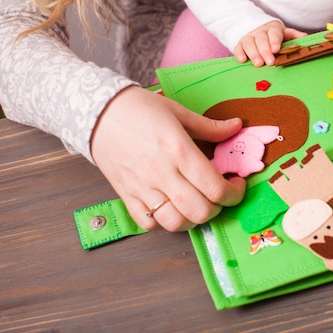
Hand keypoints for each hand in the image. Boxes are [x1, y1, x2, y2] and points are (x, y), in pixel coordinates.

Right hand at [90, 86, 245, 231]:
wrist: (96, 111)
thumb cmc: (138, 108)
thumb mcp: (178, 111)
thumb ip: (210, 126)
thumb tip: (236, 127)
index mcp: (179, 151)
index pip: (215, 188)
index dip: (234, 193)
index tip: (236, 185)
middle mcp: (162, 173)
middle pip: (200, 211)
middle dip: (219, 208)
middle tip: (220, 195)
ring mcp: (142, 188)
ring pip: (176, 223)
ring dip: (193, 219)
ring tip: (198, 204)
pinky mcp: (126, 195)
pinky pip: (148, 223)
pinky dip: (163, 222)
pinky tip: (171, 207)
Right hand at [234, 20, 305, 65]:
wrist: (256, 28)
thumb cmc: (273, 35)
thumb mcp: (284, 33)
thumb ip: (294, 36)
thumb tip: (306, 37)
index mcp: (272, 29)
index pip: (274, 34)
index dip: (275, 41)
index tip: (276, 49)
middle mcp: (260, 32)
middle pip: (262, 40)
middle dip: (265, 51)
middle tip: (269, 62)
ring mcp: (249, 37)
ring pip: (250, 44)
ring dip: (254, 54)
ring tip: (258, 64)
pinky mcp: (240, 43)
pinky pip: (238, 47)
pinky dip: (240, 53)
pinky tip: (243, 60)